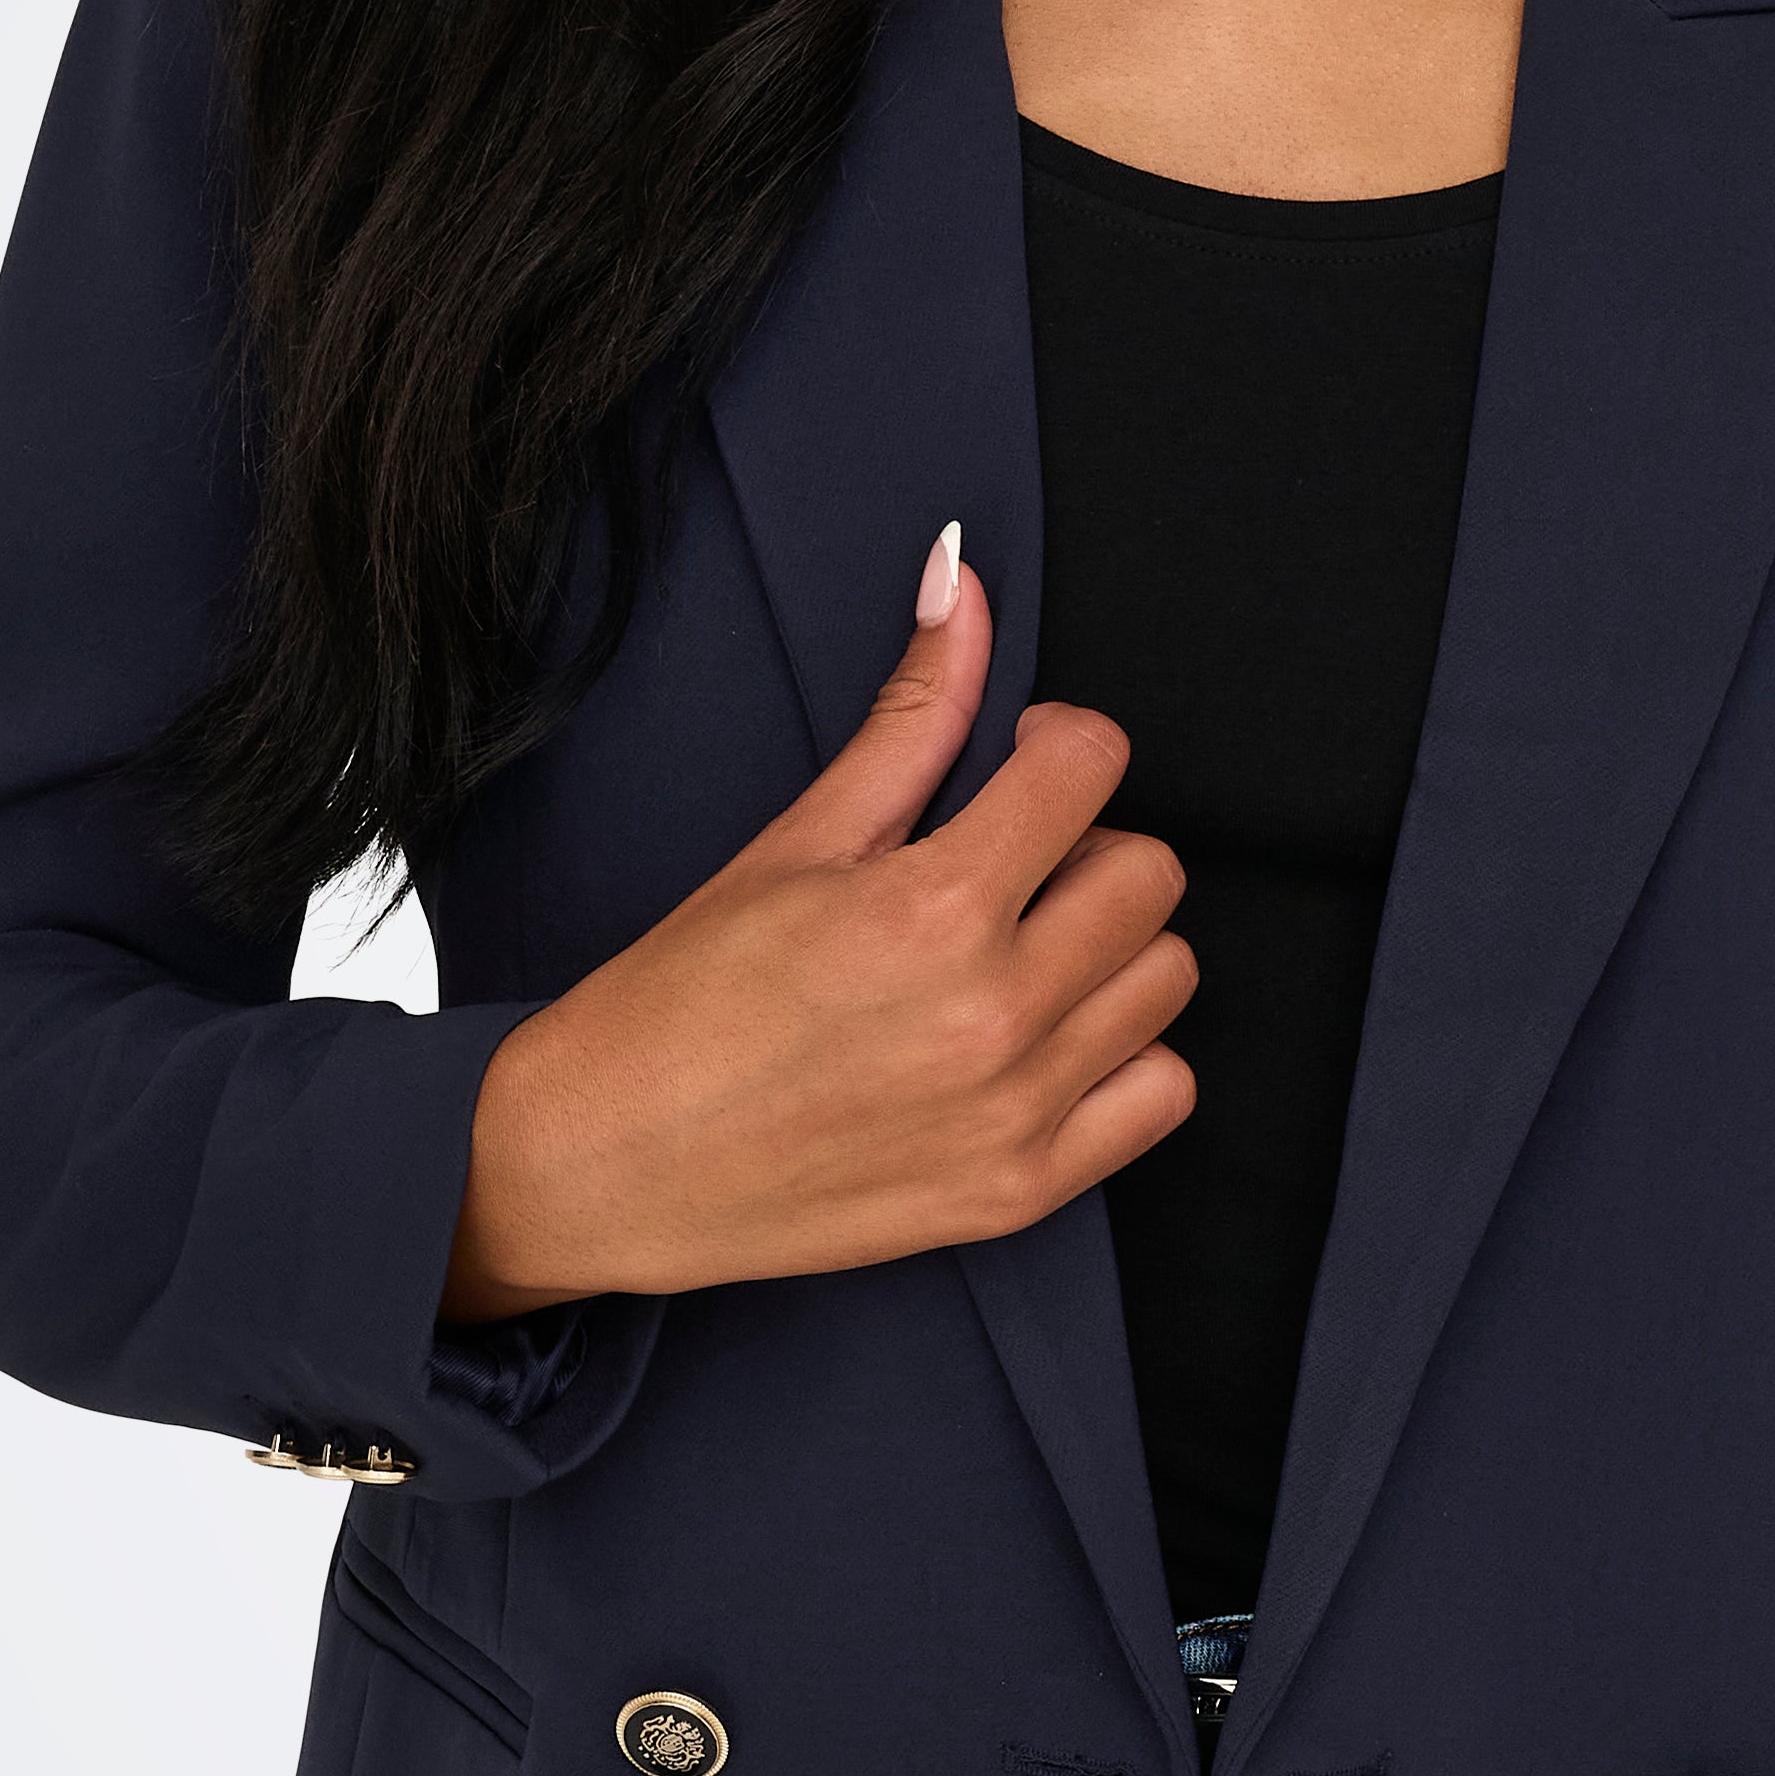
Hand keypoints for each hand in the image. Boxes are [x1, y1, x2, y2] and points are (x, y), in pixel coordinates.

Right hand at [442, 525, 1195, 1310]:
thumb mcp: (795, 841)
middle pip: (1149, 874)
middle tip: (1006, 869)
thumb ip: (909, 718)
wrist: (608, 1165)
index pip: (1092, 765)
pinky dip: (1122, 1058)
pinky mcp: (1021, 1190)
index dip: (1055, 745)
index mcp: (933, 908)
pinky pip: (1162, 1093)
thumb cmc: (680, 1006)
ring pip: (1166, 978)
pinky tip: (1042, 1041)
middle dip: (1086, 847)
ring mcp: (1017, 1111)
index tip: (1014, 768)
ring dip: (1107, 950)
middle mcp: (993, 1014)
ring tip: (1018, 956)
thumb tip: (962, 584)